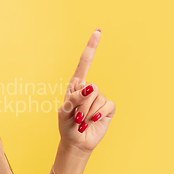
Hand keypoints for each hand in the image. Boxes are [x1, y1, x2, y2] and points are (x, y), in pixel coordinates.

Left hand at [57, 30, 115, 155]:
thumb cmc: (67, 125)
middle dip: (82, 104)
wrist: (76, 141)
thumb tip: (90, 87)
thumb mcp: (65, 112)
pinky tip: (93, 121)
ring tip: (82, 121)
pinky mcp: (108, 108)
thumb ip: (74, 99)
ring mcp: (99, 98)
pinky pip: (107, 105)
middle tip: (76, 117)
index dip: (91, 47)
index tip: (98, 32)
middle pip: (90, 88)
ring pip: (97, 98)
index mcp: (75, 86)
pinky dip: (99, 114)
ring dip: (88, 112)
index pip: (85, 63)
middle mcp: (88, 89)